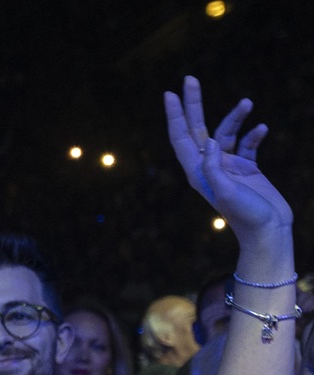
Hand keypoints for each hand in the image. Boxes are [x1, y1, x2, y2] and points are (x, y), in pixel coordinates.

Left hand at [165, 76, 290, 237]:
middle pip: (197, 128)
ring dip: (235, 117)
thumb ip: (213, 166)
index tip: (170, 93)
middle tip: (190, 79)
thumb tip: (207, 140)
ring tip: (247, 103)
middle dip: (194, 104)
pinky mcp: (248, 168)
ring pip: (226, 133)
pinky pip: (248, 144)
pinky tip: (262, 129)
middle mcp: (209, 166)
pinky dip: (254, 135)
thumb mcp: (225, 191)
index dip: (174, 116)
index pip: (181, 137)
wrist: (269, 231)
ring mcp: (229, 166)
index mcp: (197, 171)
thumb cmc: (245, 215)